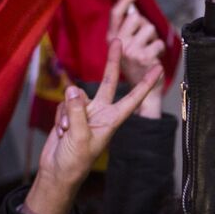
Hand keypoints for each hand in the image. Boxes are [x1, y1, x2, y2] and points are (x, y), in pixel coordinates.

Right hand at [22, 40, 162, 213]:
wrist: (57, 172)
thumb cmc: (75, 161)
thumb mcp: (79, 137)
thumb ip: (77, 112)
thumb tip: (73, 89)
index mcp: (112, 120)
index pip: (133, 99)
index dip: (145, 84)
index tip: (157, 69)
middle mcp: (101, 113)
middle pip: (109, 82)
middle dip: (112, 62)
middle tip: (118, 41)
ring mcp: (85, 113)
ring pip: (75, 96)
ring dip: (67, 112)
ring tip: (65, 132)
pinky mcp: (70, 115)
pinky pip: (64, 105)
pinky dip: (59, 117)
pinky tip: (59, 132)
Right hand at [107, 0, 164, 118]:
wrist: (141, 94)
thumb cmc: (136, 66)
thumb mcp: (126, 47)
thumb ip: (128, 30)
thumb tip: (135, 9)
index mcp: (111, 39)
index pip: (116, 13)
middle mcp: (117, 43)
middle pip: (135, 17)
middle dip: (144, 25)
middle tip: (143, 41)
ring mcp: (130, 51)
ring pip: (149, 28)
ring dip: (153, 38)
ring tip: (148, 52)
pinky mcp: (143, 57)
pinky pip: (158, 42)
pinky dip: (160, 50)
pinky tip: (154, 60)